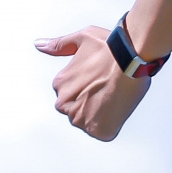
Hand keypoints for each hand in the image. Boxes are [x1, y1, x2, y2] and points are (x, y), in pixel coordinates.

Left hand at [36, 27, 149, 141]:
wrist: (131, 60)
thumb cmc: (110, 49)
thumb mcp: (80, 39)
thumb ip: (59, 45)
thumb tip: (40, 45)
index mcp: (60, 83)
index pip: (70, 94)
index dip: (88, 88)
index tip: (100, 82)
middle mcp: (65, 102)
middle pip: (77, 110)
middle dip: (92, 103)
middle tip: (108, 91)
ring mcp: (81, 117)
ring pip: (89, 122)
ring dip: (101, 115)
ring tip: (115, 99)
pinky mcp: (98, 129)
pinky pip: (102, 133)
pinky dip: (111, 125)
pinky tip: (118, 110)